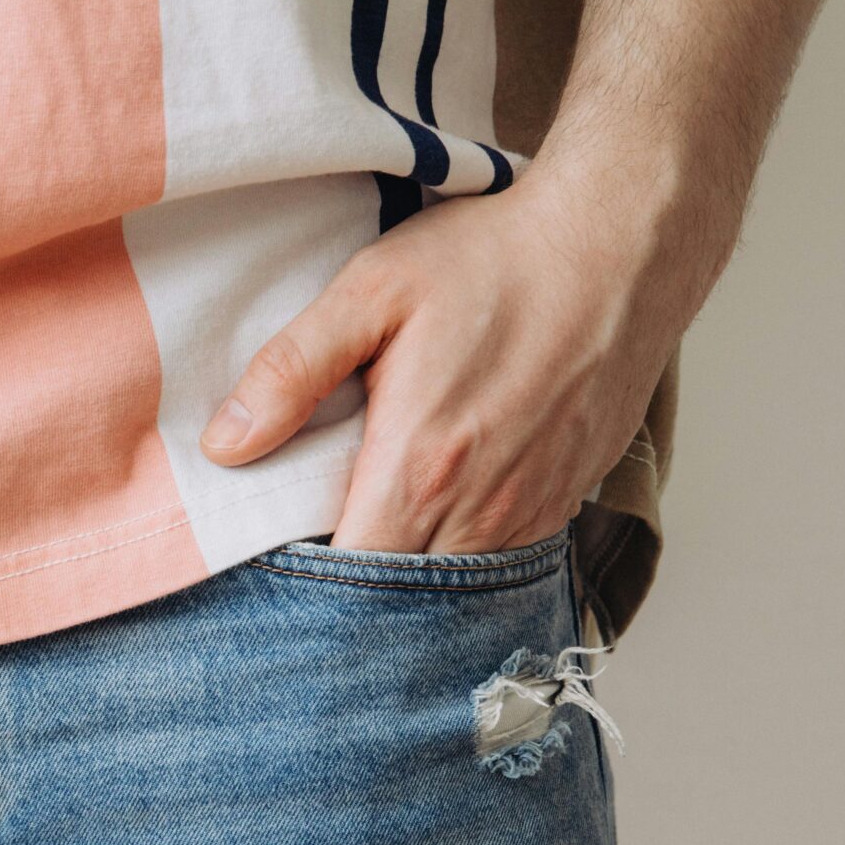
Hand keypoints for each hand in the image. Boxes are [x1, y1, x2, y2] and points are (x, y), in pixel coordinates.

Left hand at [199, 164, 715, 554]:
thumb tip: (225, 445)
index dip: (306, 584)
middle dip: (353, 592)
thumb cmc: (493, 260)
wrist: (619, 245)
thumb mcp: (373, 292)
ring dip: (408, 577)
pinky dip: (459, 557)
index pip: (347, 580)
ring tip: (372, 533)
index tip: (279, 559)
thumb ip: (292, 371)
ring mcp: (530, 514)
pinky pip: (497, 565)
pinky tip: (433, 517)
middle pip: (398, 599)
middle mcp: (480, 510)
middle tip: (315, 554)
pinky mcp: (563, 504)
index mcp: (420, 467)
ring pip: (451, 592)